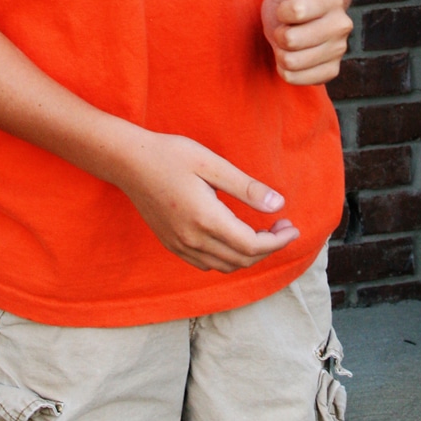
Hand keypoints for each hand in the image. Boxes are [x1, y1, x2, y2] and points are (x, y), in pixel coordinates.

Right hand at [115, 132, 299, 271]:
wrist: (128, 162)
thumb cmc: (170, 155)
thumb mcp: (212, 164)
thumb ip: (246, 188)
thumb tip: (278, 206)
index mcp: (206, 219)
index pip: (252, 245)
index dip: (278, 241)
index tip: (293, 228)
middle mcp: (192, 240)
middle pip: (242, 260)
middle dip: (269, 247)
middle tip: (282, 225)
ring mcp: (180, 245)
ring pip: (225, 266)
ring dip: (249, 255)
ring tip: (263, 232)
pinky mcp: (171, 244)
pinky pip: (206, 264)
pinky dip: (227, 258)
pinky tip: (233, 237)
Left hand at [261, 0, 352, 84]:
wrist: (296, 29)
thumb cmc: (287, 5)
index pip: (296, 11)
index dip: (282, 12)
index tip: (285, 9)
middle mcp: (342, 24)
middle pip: (291, 40)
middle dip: (280, 35)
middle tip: (286, 28)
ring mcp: (339, 50)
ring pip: (291, 61)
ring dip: (282, 53)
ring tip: (289, 43)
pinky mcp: (332, 71)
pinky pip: (295, 78)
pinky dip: (287, 70)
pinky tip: (294, 57)